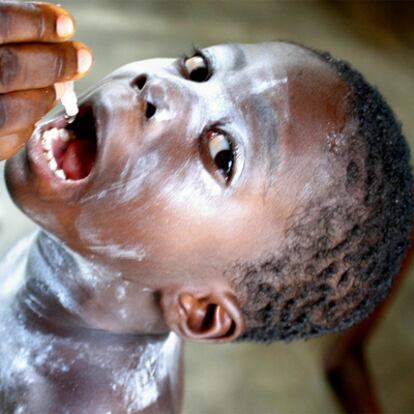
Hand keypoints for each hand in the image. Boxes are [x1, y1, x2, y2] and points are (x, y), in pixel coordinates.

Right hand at [0, 1, 92, 159]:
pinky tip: (38, 107)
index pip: (1, 23)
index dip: (37, 23)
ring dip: (46, 95)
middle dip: (55, 62)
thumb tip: (58, 38)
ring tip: (62, 85)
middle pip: (10, 68)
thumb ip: (8, 33)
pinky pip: (8, 140)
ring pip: (12, 110)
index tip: (67, 25)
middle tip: (81, 59)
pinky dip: (29, 122)